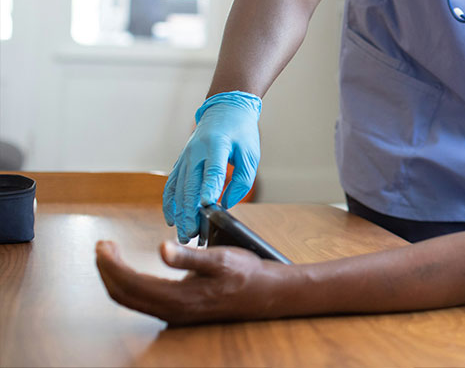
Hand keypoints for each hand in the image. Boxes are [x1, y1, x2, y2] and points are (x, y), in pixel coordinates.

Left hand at [95, 240, 284, 324]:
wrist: (265, 294)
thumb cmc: (245, 273)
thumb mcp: (221, 258)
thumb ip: (189, 256)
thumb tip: (162, 249)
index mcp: (178, 299)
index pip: (130, 283)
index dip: (111, 265)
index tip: (104, 244)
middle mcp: (171, 312)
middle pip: (123, 295)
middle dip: (107, 270)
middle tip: (103, 245)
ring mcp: (172, 314)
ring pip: (130, 300)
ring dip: (115, 277)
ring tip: (111, 255)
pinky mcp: (176, 311)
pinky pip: (140, 301)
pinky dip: (127, 284)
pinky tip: (130, 270)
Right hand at [162, 91, 261, 241]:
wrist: (225, 109)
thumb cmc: (240, 132)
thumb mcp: (250, 153)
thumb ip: (242, 180)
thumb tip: (225, 204)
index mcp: (216, 145)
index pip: (213, 170)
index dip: (209, 189)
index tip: (207, 207)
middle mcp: (196, 152)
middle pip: (190, 185)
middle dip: (189, 212)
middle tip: (192, 235)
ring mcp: (185, 157)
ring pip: (178, 189)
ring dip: (179, 213)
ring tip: (183, 234)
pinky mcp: (181, 162)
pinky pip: (171, 185)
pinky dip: (170, 203)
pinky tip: (172, 219)